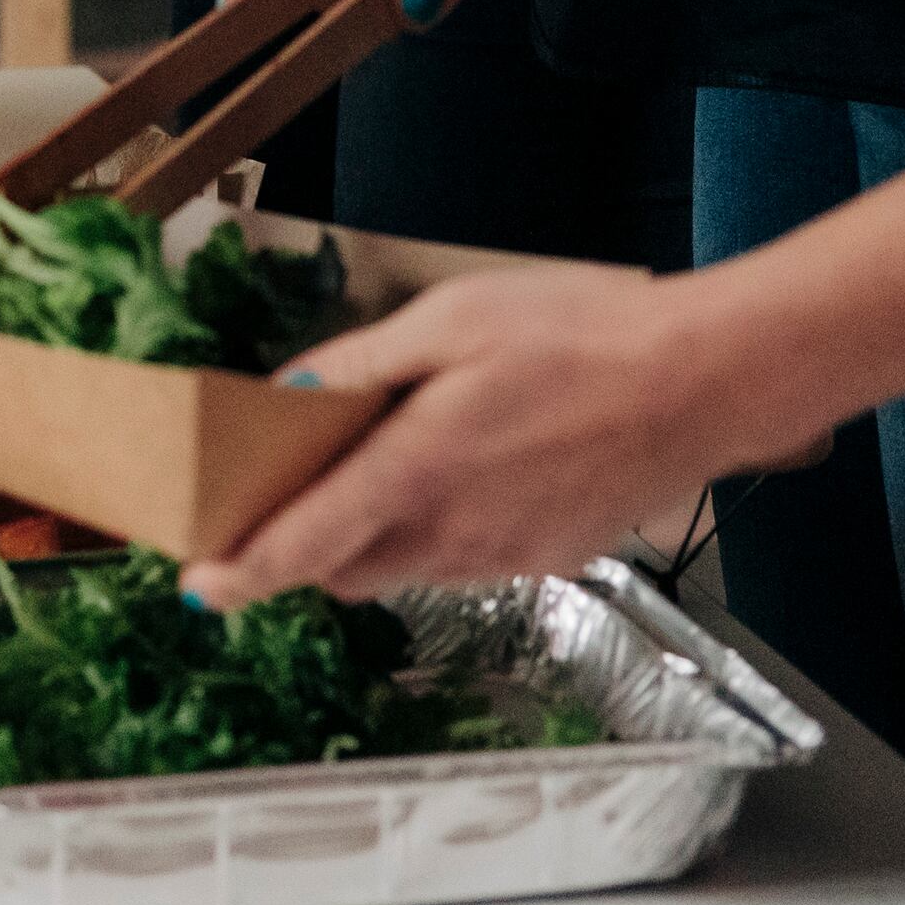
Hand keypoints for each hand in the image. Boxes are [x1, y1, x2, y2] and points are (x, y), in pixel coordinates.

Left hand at [180, 260, 834, 605]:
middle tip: (299, 484)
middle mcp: (453, 533)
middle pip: (345, 567)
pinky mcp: (549, 558)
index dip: (241, 573)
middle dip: (310, 543)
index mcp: (416, 470)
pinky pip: (467, 556)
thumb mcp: (455, 317)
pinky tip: (478, 461)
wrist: (707, 380)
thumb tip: (290, 394)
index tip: (197, 587)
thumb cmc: (584, 334)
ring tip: (402, 454)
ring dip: (379, 532)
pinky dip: (444, 526)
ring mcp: (505, 556)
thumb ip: (362, 363)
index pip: (303, 544)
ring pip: (408, 566)